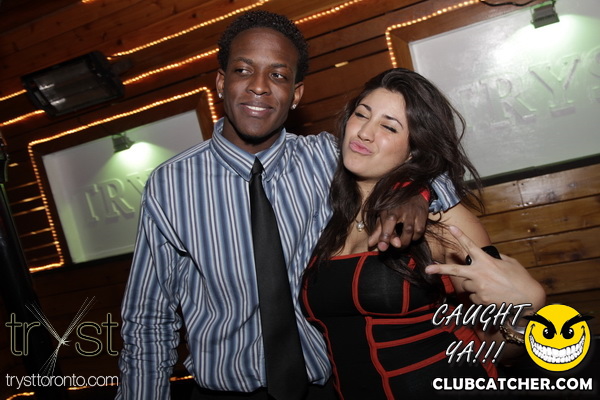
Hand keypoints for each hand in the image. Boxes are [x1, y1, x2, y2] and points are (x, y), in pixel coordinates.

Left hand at [368, 192, 427, 250]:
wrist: (414, 192)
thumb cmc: (396, 206)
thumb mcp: (385, 214)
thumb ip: (378, 230)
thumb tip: (370, 244)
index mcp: (388, 209)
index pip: (385, 223)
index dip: (384, 236)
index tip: (382, 248)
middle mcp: (399, 210)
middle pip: (396, 224)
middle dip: (394, 238)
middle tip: (395, 247)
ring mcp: (412, 212)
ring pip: (410, 230)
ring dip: (405, 242)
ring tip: (400, 246)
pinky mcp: (422, 214)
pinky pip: (419, 230)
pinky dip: (415, 238)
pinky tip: (411, 238)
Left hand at [425, 226, 544, 308]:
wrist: (530, 301)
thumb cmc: (522, 280)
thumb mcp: (510, 264)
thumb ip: (497, 258)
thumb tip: (489, 257)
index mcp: (487, 262)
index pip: (471, 246)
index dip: (460, 235)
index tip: (451, 227)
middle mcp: (480, 274)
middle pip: (455, 270)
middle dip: (439, 269)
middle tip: (427, 269)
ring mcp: (479, 288)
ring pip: (468, 286)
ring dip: (475, 286)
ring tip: (492, 288)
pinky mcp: (480, 301)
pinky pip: (474, 297)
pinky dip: (480, 297)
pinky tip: (493, 297)